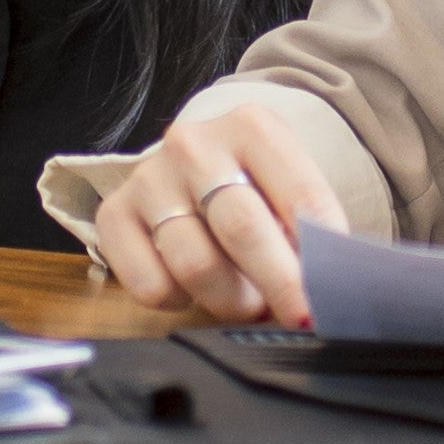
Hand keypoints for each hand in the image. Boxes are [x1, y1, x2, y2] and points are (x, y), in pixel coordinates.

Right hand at [83, 108, 350, 325]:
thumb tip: (329, 285)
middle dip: (277, 283)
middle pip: (242, 228)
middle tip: (296, 315)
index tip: (329, 294)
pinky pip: (150, 284)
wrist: (197, 160)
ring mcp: (149, 178)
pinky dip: (179, 300)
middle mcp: (193, 145)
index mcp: (251, 127)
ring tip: (247, 302)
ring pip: (195, 264)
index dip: (318, 253)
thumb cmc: (255, 184)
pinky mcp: (114, 214)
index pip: (299, 195)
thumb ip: (307, 225)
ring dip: (231, 299)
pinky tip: (193, 288)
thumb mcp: (288, 185)